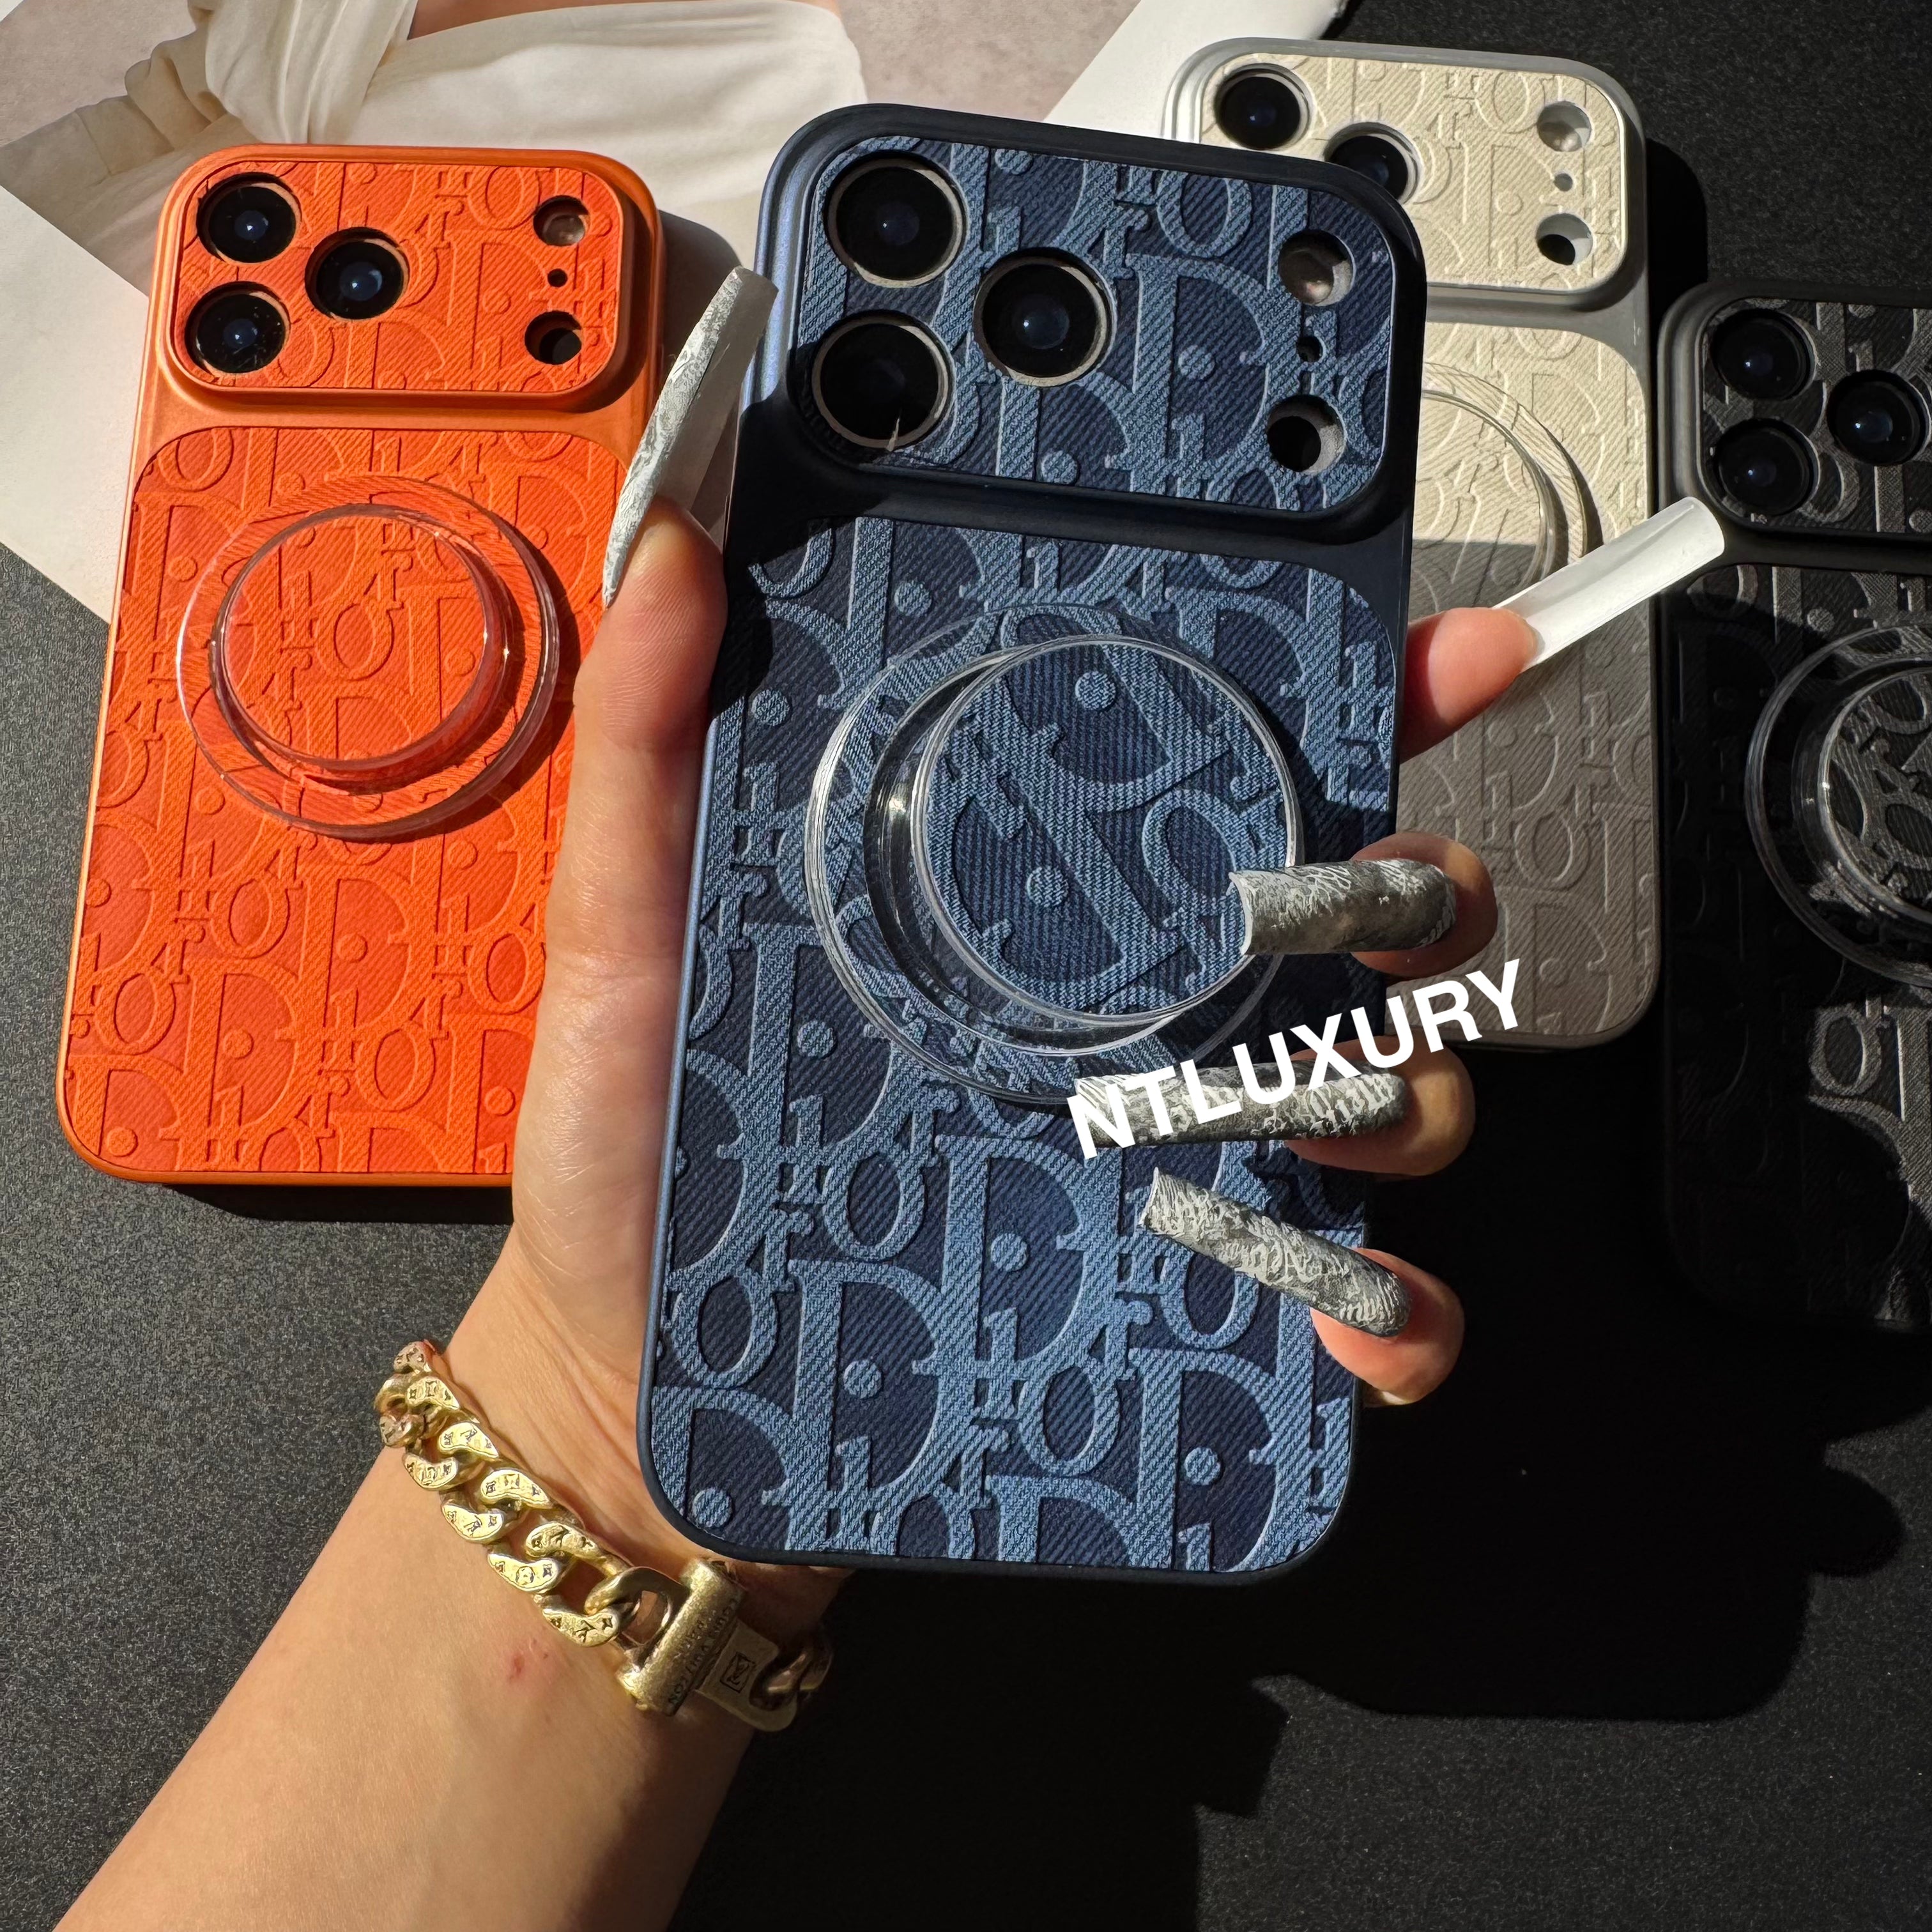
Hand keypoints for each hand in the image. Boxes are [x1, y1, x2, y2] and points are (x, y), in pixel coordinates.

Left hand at [449, 512, 1532, 1612]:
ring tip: (1325, 1117)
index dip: (1356, 699)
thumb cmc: (638, 1139)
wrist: (634, 1373)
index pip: (1222, 775)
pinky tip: (1349, 1325)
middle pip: (1350, 927)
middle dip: (1420, 891)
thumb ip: (651, 743)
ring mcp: (1166, 1160)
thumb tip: (674, 547)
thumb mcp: (629, 930)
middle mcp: (1131, 1016)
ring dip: (1405, 1091)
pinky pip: (1339, 1306)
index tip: (1441, 651)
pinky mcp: (1171, 1305)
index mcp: (1037, 907)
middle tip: (1383, 897)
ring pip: (1382, 1094)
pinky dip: (1388, 1317)